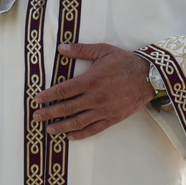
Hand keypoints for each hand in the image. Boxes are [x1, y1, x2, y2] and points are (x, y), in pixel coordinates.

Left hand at [31, 43, 154, 139]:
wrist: (149, 77)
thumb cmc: (125, 62)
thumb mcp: (103, 51)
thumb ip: (81, 50)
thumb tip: (61, 48)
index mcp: (90, 81)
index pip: (64, 90)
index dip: (49, 96)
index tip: (37, 99)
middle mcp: (95, 98)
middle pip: (67, 108)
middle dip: (49, 113)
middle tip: (36, 117)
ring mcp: (103, 110)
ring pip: (78, 122)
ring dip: (61, 127)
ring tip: (49, 129)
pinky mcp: (112, 118)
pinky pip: (94, 129)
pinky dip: (81, 134)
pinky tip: (70, 137)